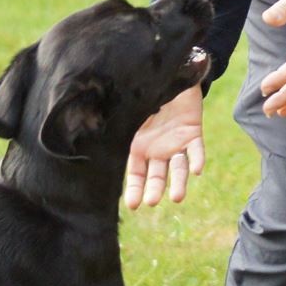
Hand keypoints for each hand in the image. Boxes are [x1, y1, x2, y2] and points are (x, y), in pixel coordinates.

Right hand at [124, 84, 203, 209]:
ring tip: (176, 197)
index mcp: (140, 149)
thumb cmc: (148, 97)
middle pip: (157, 175)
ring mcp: (176, 145)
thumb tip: (89, 124)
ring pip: (178, 168)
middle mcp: (158, 151)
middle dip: (154, 189)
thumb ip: (119, 123)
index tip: (133, 206)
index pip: (137, 175)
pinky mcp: (193, 134)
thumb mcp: (130, 111)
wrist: (173, 79)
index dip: (135, 190)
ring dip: (178, 182)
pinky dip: (197, 159)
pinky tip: (197, 171)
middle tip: (151, 201)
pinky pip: (196, 150)